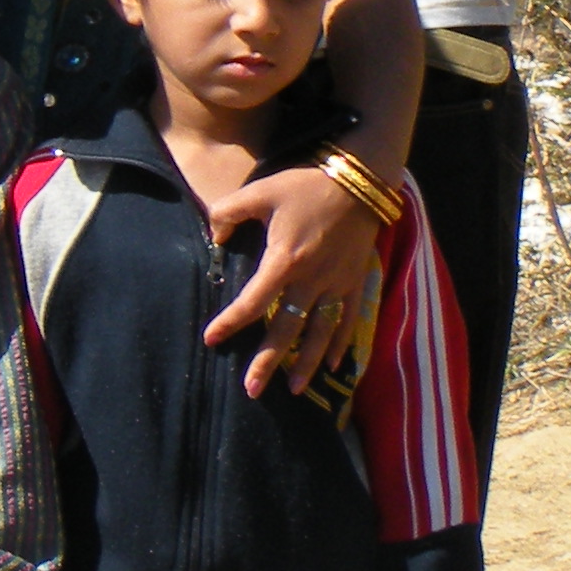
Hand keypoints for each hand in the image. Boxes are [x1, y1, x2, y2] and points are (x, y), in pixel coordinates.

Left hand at [200, 169, 382, 396]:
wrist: (359, 180)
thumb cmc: (305, 185)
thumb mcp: (259, 191)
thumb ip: (228, 213)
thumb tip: (214, 237)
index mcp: (285, 260)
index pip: (253, 302)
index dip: (231, 322)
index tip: (212, 339)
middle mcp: (312, 280)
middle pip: (286, 330)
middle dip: (268, 361)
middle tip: (251, 389)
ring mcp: (338, 284)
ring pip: (320, 333)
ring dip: (305, 363)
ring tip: (292, 389)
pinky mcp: (356, 282)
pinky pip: (348, 321)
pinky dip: (340, 345)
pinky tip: (332, 366)